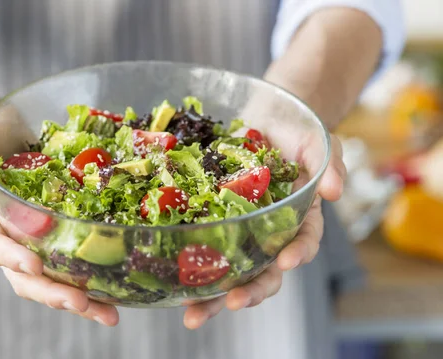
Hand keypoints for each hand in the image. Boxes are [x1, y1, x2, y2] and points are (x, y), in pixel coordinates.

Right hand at [0, 122, 119, 326]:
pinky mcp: (52, 239)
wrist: (0, 135)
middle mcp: (5, 238)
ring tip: (109, 313)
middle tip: (81, 303)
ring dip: (78, 300)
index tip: (33, 265)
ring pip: (49, 280)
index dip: (11, 257)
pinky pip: (69, 265)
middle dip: (51, 292)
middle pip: (24, 276)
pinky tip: (117, 295)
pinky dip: (91, 282)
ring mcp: (30, 242)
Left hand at [183, 129, 345, 328]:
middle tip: (234, 301)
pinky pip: (202, 246)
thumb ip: (328, 163)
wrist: (266, 118)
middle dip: (251, 290)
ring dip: (214, 296)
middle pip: (265, 271)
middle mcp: (270, 232)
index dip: (297, 254)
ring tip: (193, 314)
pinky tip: (172, 285)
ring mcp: (241, 230)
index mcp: (300, 218)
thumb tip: (334, 192)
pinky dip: (188, 268)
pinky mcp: (214, 220)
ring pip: (231, 270)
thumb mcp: (318, 141)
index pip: (303, 242)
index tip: (285, 262)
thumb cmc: (297, 132)